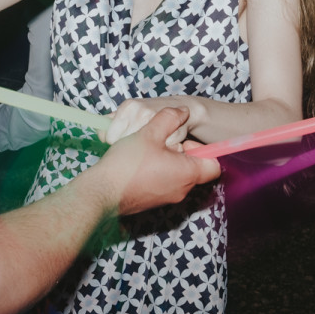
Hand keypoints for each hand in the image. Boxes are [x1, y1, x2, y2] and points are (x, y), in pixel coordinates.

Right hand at [93, 108, 219, 215]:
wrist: (100, 193)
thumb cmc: (127, 164)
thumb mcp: (150, 132)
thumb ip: (169, 118)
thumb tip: (182, 112)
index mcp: (188, 174)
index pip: (214, 165)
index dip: (203, 149)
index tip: (183, 140)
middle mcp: (181, 190)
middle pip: (192, 167)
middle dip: (178, 152)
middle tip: (159, 142)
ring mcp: (167, 198)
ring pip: (176, 174)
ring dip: (164, 160)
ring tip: (144, 151)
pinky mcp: (152, 202)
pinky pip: (162, 183)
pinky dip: (154, 171)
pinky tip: (136, 162)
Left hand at [105, 96, 202, 145]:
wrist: (185, 108)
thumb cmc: (152, 114)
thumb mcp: (131, 112)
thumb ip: (113, 120)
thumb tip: (100, 133)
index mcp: (128, 107)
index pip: (109, 136)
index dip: (115, 142)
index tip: (121, 142)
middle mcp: (140, 111)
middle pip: (122, 144)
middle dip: (128, 147)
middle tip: (138, 144)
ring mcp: (156, 120)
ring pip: (138, 149)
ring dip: (143, 151)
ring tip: (149, 144)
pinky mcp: (170, 131)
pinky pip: (157, 151)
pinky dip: (159, 152)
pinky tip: (162, 145)